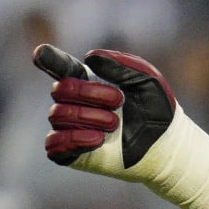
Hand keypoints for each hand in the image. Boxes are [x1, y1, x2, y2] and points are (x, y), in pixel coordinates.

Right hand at [32, 43, 208, 208]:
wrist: (167, 145)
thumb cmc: (158, 110)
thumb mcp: (147, 80)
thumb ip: (122, 64)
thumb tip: (90, 58)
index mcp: (88, 82)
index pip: (59, 66)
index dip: (47, 58)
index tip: (40, 54)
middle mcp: (75, 103)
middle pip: (60, 89)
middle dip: (89, 93)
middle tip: (120, 102)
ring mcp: (72, 128)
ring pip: (58, 115)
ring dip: (89, 116)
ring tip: (116, 124)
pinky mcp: (73, 153)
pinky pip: (53, 145)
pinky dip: (72, 139)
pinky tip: (97, 139)